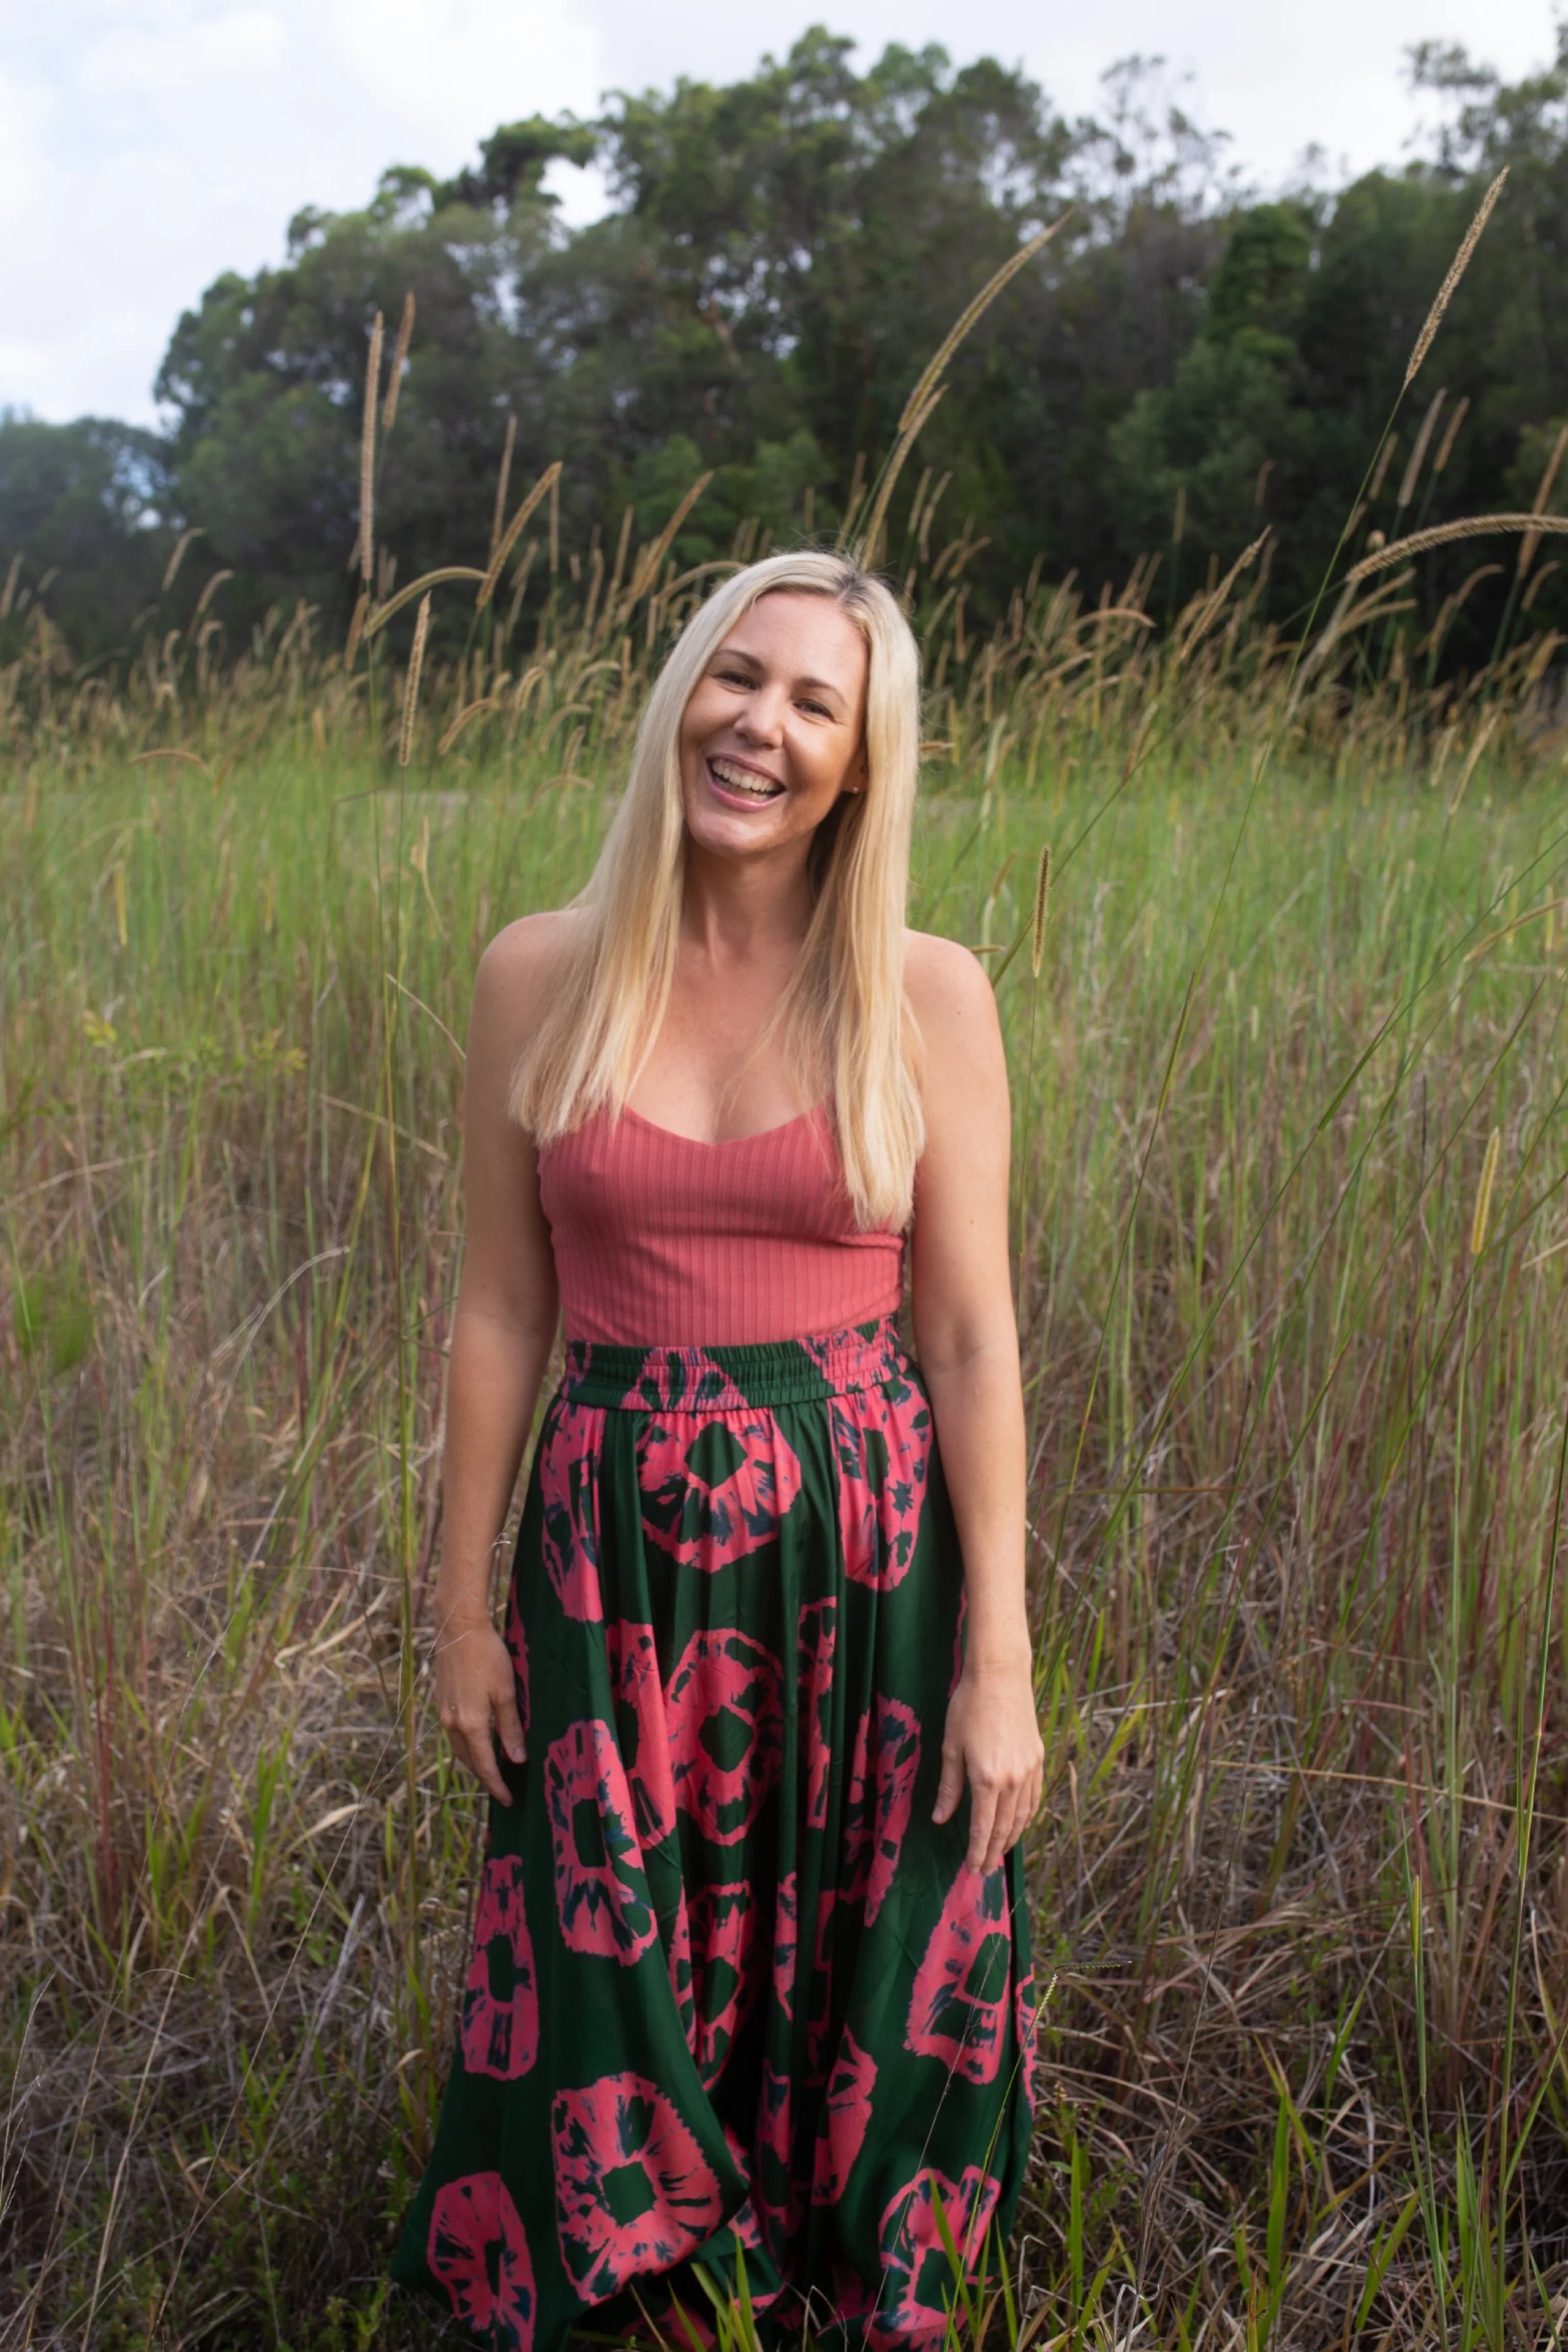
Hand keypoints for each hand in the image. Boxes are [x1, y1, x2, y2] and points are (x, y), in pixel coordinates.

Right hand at [433, 1608, 524, 1804]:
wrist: (458, 1629)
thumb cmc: (487, 1656)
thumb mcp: (506, 1692)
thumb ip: (510, 1728)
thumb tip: (517, 1760)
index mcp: (470, 1724)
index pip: (485, 1765)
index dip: (497, 1785)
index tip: (508, 1800)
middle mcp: (452, 1724)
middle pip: (469, 1762)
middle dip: (485, 1778)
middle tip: (503, 1788)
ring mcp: (443, 1714)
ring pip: (459, 1749)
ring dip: (475, 1762)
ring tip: (492, 1770)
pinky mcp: (441, 1703)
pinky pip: (454, 1735)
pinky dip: (467, 1746)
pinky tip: (478, 1743)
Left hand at [932, 1656, 1043, 1872]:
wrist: (1000, 1676)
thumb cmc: (968, 1707)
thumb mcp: (951, 1747)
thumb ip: (949, 1787)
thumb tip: (941, 1818)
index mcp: (987, 1779)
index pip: (983, 1828)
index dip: (978, 1852)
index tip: (972, 1869)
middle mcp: (1012, 1780)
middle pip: (1005, 1828)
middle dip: (994, 1852)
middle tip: (986, 1870)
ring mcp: (1028, 1769)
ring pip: (1022, 1816)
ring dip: (1011, 1838)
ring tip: (1000, 1853)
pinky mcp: (1037, 1758)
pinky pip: (1034, 1797)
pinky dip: (1026, 1816)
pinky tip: (1019, 1823)